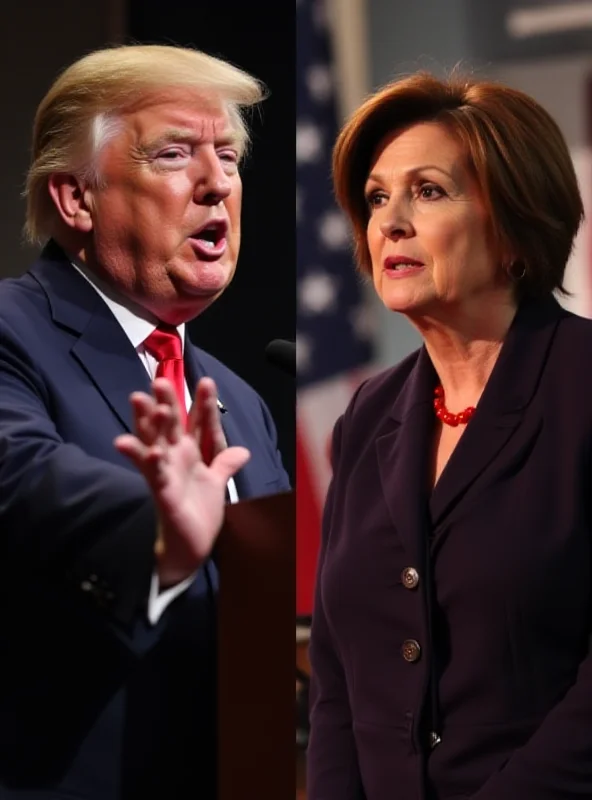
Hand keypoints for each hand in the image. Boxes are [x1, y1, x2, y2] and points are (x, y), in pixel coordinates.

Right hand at [114, 377, 249, 583]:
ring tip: (145, 403)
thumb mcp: (217, 483)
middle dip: (165, 403)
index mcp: (188, 452)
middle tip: (160, 380)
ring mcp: (166, 473)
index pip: (196, 422)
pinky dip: (150, 461)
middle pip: (168, 425)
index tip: (208, 382)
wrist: (191, 546)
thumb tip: (242, 451)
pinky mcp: (162, 493)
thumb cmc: (198, 511)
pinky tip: (153, 451)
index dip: (202, 404)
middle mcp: (174, 458)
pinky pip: (154, 475)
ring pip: (154, 443)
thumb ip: (225, 464)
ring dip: (148, 424)